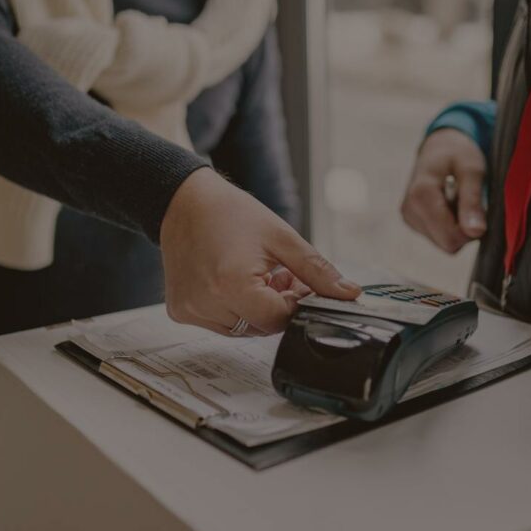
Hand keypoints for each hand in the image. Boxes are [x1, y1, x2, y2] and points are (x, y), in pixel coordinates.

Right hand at [160, 168, 360, 335]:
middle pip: (261, 327)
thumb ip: (317, 271)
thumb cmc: (229, 213)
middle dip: (277, 307)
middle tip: (278, 276)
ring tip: (256, 276)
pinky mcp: (181, 311)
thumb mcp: (282, 238)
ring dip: (255, 310)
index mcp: (232, 285)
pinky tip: (232, 282)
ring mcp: (191, 310)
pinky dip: (233, 309)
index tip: (296, 283)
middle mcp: (207, 303)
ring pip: (242, 329)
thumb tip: (349, 294)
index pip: (279, 320)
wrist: (183, 202)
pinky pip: (220, 323)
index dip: (294, 304)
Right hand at [400, 128, 486, 253]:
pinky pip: (439, 237)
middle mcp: (409, 210)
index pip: (450, 238)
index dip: (471, 229)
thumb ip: (472, 200)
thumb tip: (476, 232)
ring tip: (458, 199)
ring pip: (444, 243)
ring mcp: (408, 217)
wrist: (439, 145)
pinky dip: (450, 224)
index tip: (479, 206)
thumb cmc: (458, 152)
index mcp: (421, 195)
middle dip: (465, 229)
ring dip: (458, 226)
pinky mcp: (412, 221)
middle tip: (470, 201)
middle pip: (447, 243)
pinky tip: (450, 204)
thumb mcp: (472, 169)